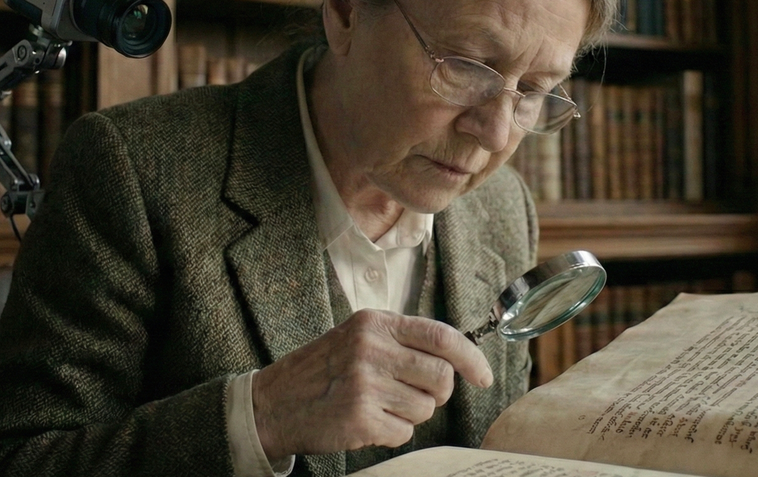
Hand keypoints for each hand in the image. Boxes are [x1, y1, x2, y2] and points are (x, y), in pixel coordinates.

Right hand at [251, 309, 493, 458]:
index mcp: (375, 323)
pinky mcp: (359, 417)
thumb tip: (457, 360)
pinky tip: (365, 421)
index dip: (471, 358)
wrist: (273, 403)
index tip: (484, 376)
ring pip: (425, 408)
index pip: (441, 336)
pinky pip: (404, 433)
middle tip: (413, 395)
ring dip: (409, 414)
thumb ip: (401, 341)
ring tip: (377, 405)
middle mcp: (371, 349)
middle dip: (437, 393)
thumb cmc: (323, 371)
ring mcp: (365, 384)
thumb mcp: (358, 338)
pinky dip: (390, 433)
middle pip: (441, 376)